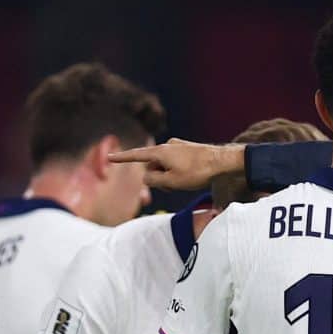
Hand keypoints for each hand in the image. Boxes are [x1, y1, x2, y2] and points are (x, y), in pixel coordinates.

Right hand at [109, 138, 244, 190]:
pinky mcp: (187, 150)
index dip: (122, 158)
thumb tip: (147, 177)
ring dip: (169, 177)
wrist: (223, 162)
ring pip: (165, 166)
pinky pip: (175, 163)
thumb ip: (153, 180)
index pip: (136, 155)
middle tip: (173, 187)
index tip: (109, 157)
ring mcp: (178, 147)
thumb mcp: (171, 181)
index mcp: (160, 152)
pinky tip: (191, 176)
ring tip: (185, 182)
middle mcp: (167, 146)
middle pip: (152, 166)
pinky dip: (178, 172)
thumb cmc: (197, 172)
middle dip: (158, 178)